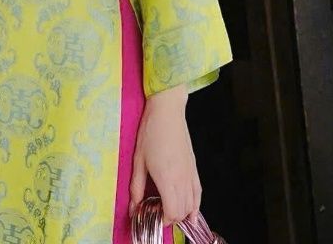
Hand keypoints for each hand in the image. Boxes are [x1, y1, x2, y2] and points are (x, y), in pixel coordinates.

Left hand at [129, 86, 200, 227]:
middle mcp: (182, 179)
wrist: (167, 111)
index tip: (153, 216)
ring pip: (192, 204)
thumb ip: (136, 187)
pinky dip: (195, 204)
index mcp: (167, 178)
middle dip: (171, 217)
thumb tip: (134, 208)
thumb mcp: (138, 160)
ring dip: (182, 212)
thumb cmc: (150, 132)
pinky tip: (191, 211)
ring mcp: (190, 173)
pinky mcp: (194, 167)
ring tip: (170, 209)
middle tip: (158, 212)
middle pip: (182, 211)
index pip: (172, 212)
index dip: (163, 220)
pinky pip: (198, 192)